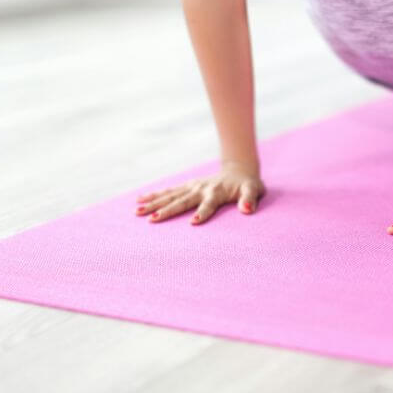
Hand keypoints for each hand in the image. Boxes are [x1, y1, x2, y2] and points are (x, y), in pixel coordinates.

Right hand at [134, 161, 265, 224]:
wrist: (239, 170)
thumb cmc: (248, 184)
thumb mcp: (254, 190)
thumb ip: (250, 199)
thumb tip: (247, 210)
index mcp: (217, 192)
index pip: (209, 205)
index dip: (202, 213)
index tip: (193, 222)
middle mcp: (201, 189)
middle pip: (183, 201)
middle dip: (168, 210)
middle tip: (152, 220)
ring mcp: (192, 187)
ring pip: (170, 196)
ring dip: (155, 203)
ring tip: (137, 211)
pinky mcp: (187, 186)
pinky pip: (168, 191)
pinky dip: (154, 195)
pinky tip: (139, 200)